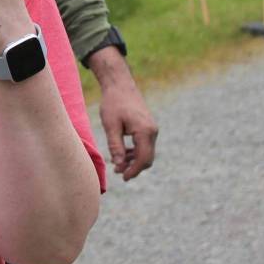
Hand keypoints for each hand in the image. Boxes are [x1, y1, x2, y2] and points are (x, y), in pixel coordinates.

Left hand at [88, 46, 157, 179]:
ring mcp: (152, 129)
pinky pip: (144, 145)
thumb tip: (119, 164)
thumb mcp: (111, 125)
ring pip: (146, 152)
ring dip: (134, 161)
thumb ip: (115, 146)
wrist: (120, 85)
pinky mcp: (148, 127)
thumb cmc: (113, 103)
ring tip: (118, 165)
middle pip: (147, 158)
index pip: (143, 158)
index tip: (123, 178)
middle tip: (118, 173)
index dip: (134, 170)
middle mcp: (152, 131)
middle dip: (134, 167)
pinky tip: (122, 154)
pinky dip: (135, 152)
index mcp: (145, 131)